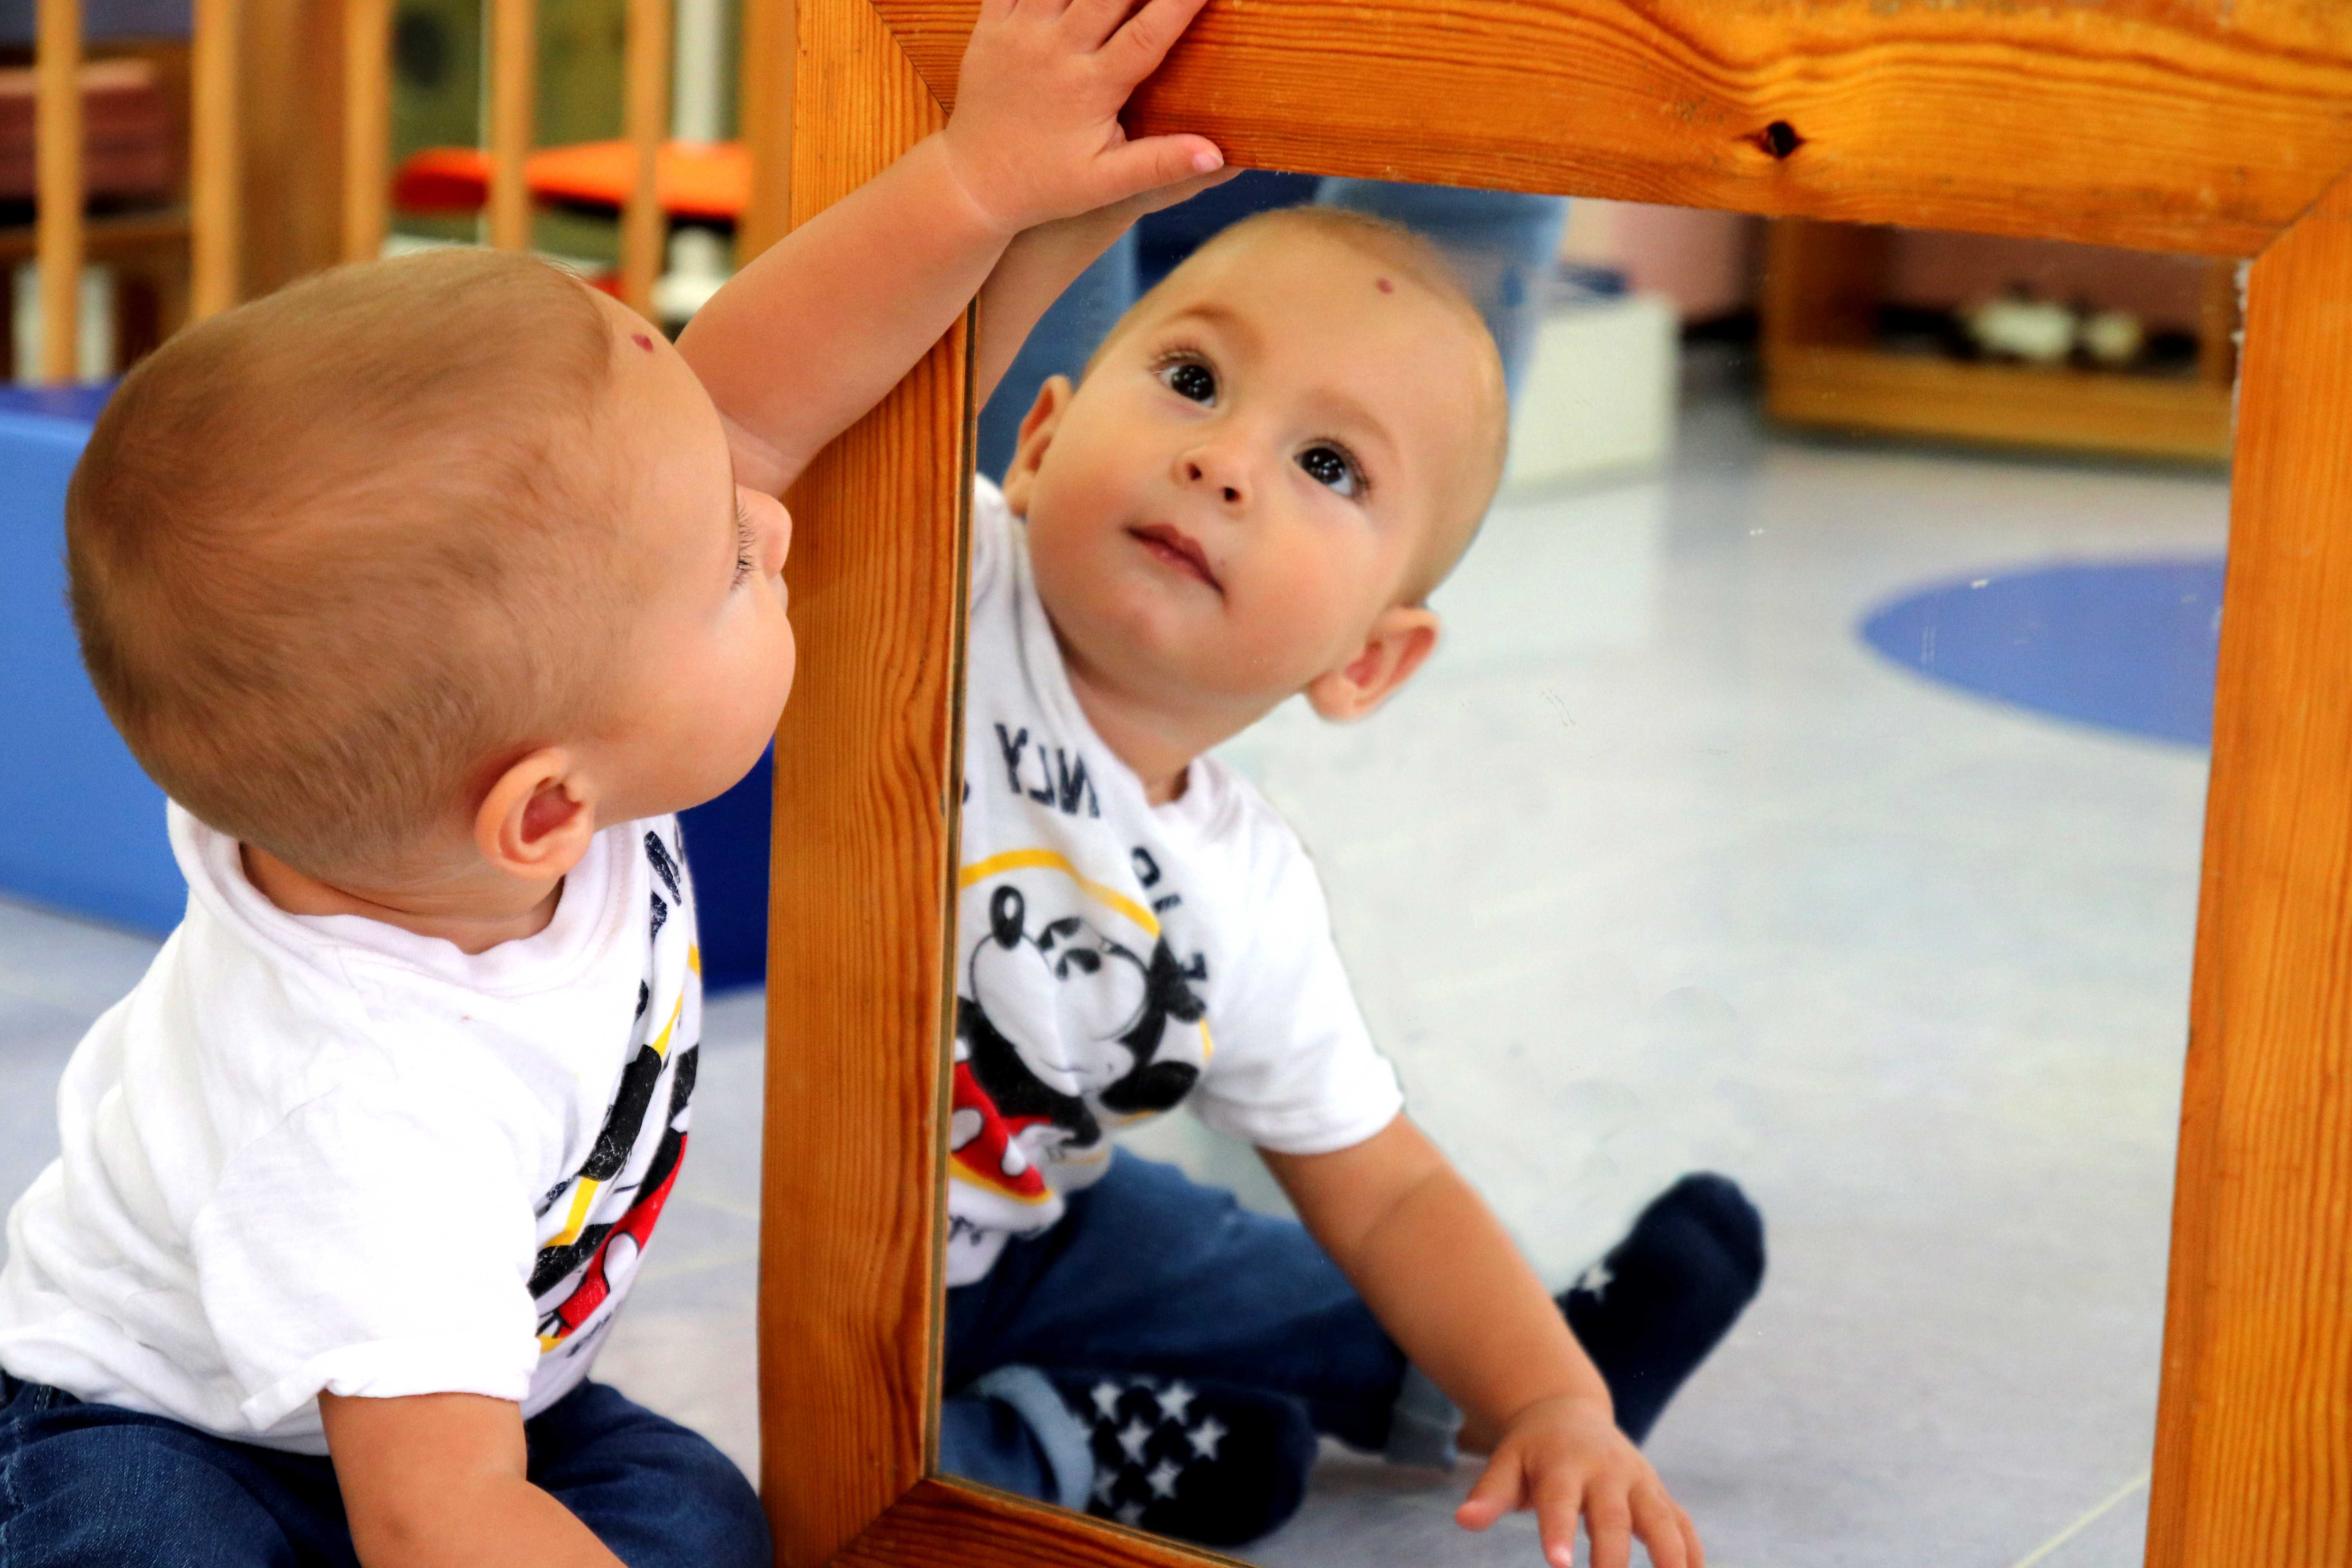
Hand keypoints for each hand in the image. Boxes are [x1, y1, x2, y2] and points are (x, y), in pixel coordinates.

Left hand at [940, 0, 1224, 236]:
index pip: (1147, 33)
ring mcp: (1020, 34)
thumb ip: (1160, 165)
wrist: (972, 183)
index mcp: (1091, 88)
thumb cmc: (1045, 185)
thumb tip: (1216, 156)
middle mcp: (1055, 52)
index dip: (1180, 1)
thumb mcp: (1105, 183)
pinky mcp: (991, 26)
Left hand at [1455, 1395, 1702, 1567]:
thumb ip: (1489, 1493)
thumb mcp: (1506, 1462)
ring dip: (1670, 1557)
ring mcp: (1639, 1482)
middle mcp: (1607, 1472)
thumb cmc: (1532, 1451)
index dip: (1559, 1532)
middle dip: (1613, 1557)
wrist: (1568, 1413)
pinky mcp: (1657, 1494)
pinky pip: (1681, 1523)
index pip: (1560, 1501)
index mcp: (1564, 1465)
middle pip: (1613, 1518)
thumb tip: (1464, 1520)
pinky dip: (1692, 1552)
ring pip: (1661, 1520)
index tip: (1558, 1565)